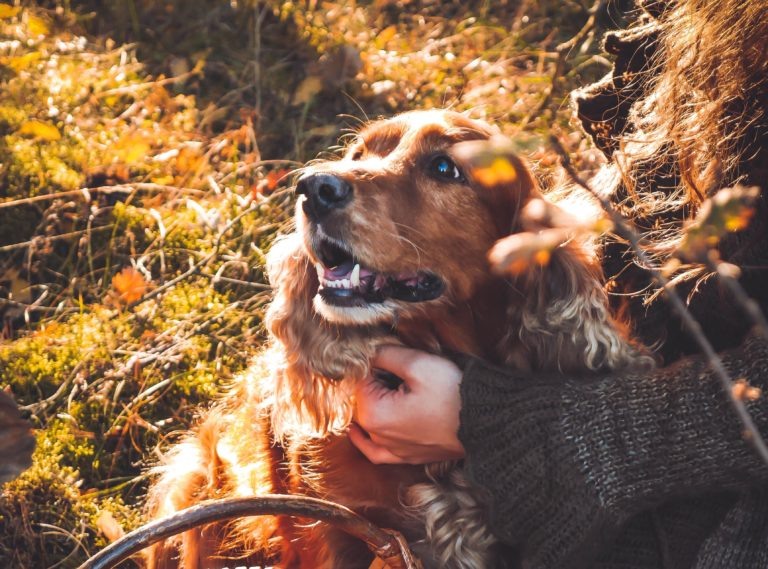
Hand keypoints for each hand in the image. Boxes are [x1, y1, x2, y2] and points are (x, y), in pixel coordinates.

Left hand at [348, 345, 465, 464]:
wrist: (486, 423)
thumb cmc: (453, 394)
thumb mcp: (418, 363)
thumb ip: (385, 355)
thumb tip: (368, 352)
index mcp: (373, 414)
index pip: (359, 379)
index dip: (375, 364)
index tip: (393, 360)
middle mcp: (377, 437)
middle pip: (363, 401)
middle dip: (375, 384)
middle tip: (401, 373)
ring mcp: (393, 450)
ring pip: (367, 423)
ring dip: (374, 405)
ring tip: (393, 388)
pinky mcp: (408, 457)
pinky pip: (377, 452)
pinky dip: (366, 440)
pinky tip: (359, 432)